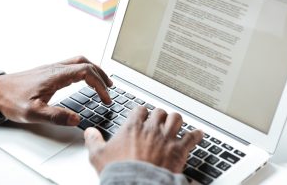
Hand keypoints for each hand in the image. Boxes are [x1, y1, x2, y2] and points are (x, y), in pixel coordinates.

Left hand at [0, 56, 112, 125]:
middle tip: (110, 88)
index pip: (86, 72)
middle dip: (101, 74)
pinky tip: (83, 81)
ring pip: (79, 62)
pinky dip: (83, 71)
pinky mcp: (47, 72)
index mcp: (55, 75)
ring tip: (102, 83)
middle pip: (86, 63)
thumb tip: (76, 119)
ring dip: (93, 70)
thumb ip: (56, 116)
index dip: (100, 85)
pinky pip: (71, 66)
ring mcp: (51, 68)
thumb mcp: (33, 113)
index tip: (105, 98)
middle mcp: (55, 68)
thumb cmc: (11, 100)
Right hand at [84, 107, 202, 173]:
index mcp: (133, 127)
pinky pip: (192, 137)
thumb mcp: (98, 156)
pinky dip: (196, 135)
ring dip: (176, 121)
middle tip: (159, 121)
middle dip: (159, 116)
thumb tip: (89, 132)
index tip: (142, 116)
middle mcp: (151, 129)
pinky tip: (198, 134)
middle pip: (159, 112)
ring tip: (176, 124)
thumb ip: (93, 141)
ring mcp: (167, 138)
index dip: (141, 112)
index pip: (139, 110)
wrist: (137, 184)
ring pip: (176, 119)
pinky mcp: (180, 150)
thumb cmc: (120, 171)